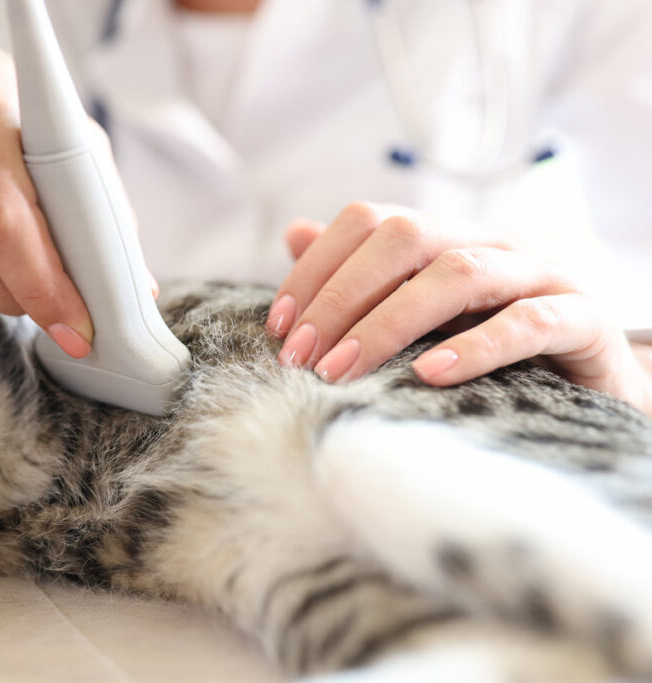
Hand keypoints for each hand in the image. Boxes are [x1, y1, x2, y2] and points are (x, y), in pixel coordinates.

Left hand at [267, 203, 651, 412]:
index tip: (279, 325)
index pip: (369, 221)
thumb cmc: (494, 353)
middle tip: (301, 356)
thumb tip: (294, 233)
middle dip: (341, 297)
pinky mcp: (584, 321)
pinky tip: (428, 375)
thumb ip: (360, 275)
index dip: (316, 267)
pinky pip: (529, 321)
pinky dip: (475, 346)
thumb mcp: (419, 314)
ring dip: (389, 322)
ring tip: (343, 369)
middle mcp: (492, 243)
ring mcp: (541, 276)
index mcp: (447, 238)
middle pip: (407, 237)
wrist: (594, 392)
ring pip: (459, 273)